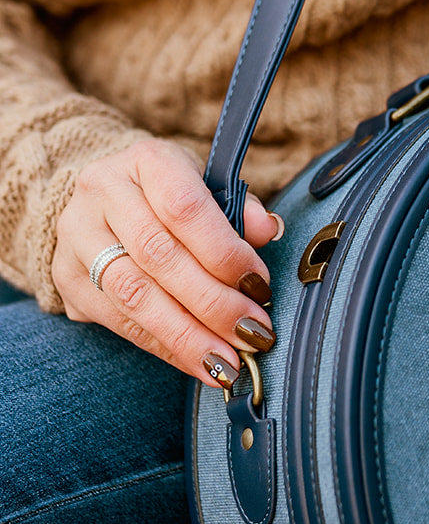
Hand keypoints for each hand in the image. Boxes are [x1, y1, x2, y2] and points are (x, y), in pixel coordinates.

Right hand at [53, 138, 279, 390]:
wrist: (101, 199)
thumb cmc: (168, 195)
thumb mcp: (206, 185)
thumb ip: (238, 207)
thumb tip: (266, 229)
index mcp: (145, 160)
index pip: (185, 208)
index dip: (224, 251)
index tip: (258, 285)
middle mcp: (102, 192)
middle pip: (159, 256)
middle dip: (212, 303)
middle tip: (252, 332)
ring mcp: (77, 235)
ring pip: (134, 295)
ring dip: (187, 335)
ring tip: (226, 361)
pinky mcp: (66, 276)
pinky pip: (118, 321)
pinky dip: (163, 346)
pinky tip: (196, 362)